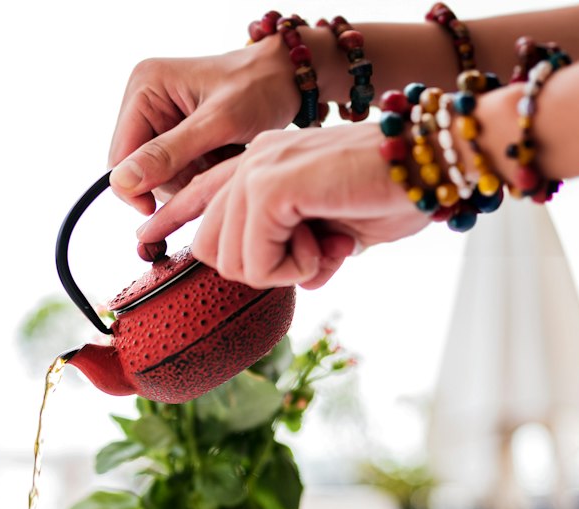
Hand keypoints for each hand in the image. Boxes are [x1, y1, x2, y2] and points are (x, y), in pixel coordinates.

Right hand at [107, 41, 301, 215]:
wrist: (287, 79)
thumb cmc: (259, 89)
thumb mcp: (216, 124)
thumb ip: (168, 154)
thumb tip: (122, 182)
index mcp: (144, 87)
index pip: (119, 157)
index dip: (136, 189)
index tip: (163, 211)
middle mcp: (144, 100)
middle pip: (137, 170)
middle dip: (171, 180)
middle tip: (210, 168)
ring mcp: (158, 117)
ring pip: (156, 176)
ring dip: (187, 179)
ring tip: (219, 158)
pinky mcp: (173, 133)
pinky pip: (173, 172)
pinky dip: (195, 174)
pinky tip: (217, 158)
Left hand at [136, 124, 430, 289]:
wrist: (435, 164)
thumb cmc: (398, 192)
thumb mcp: (338, 232)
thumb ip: (305, 250)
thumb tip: (297, 278)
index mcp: (265, 162)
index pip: (201, 193)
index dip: (172, 219)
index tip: (144, 241)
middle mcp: (255, 159)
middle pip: (210, 247)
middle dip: (259, 271)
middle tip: (313, 257)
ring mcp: (259, 168)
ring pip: (229, 259)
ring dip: (278, 272)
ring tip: (323, 248)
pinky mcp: (272, 186)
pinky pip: (253, 257)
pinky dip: (289, 268)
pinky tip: (322, 247)